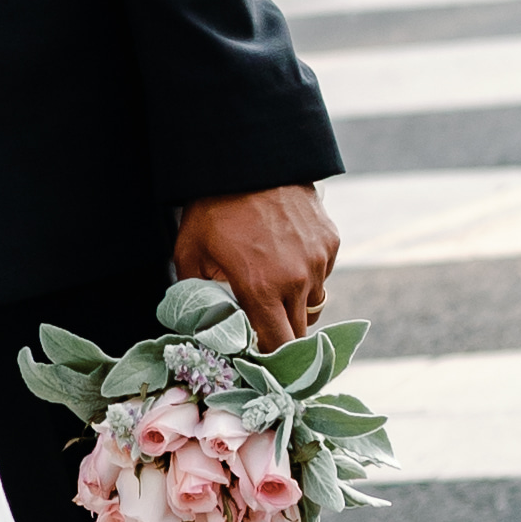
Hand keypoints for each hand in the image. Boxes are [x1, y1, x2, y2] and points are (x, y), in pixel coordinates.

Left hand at [177, 181, 341, 347]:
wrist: (249, 158)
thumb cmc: (214, 206)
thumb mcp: (190, 252)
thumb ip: (196, 295)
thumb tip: (200, 322)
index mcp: (261, 289)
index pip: (278, 348)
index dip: (271, 361)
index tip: (262, 363)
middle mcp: (297, 280)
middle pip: (300, 334)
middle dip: (282, 336)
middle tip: (264, 328)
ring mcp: (318, 260)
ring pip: (314, 304)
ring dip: (296, 306)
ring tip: (273, 286)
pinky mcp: (330, 242)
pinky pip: (322, 274)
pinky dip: (308, 275)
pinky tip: (286, 256)